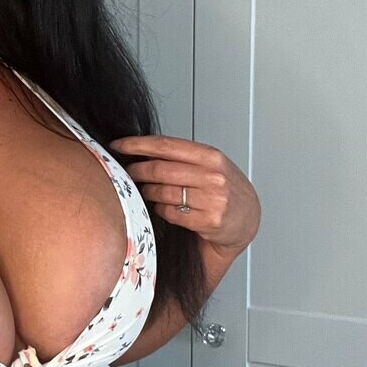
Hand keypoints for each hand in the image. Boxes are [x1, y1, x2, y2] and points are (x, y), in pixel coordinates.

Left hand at [106, 134, 260, 259]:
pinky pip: (170, 213)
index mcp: (211, 157)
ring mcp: (212, 200)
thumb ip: (183, 157)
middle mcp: (213, 176)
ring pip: (163, 192)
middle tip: (126, 171)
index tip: (119, 145)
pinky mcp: (209, 221)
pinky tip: (162, 207)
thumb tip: (143, 150)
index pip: (167, 146)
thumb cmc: (225, 190)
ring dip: (147, 192)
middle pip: (160, 169)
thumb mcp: (211, 165)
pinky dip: (161, 210)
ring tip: (144, 191)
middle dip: (137, 170)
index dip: (138, 145)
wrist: (247, 220)